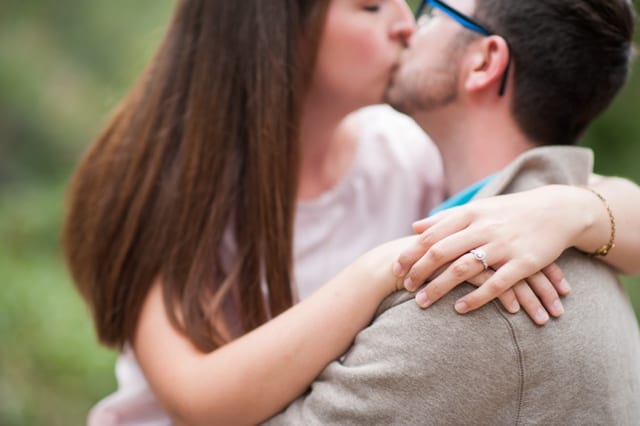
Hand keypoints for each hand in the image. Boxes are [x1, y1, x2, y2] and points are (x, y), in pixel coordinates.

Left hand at [392, 189, 577, 321]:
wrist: (558, 210)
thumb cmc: (511, 212)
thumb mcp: (478, 208)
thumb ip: (445, 218)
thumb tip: (414, 226)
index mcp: (470, 214)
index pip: (431, 235)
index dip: (411, 253)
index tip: (395, 268)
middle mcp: (483, 228)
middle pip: (441, 251)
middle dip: (419, 271)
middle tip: (404, 288)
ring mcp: (503, 245)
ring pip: (463, 268)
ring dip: (439, 287)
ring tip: (422, 302)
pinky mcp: (523, 262)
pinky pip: (495, 284)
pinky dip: (475, 298)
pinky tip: (459, 309)